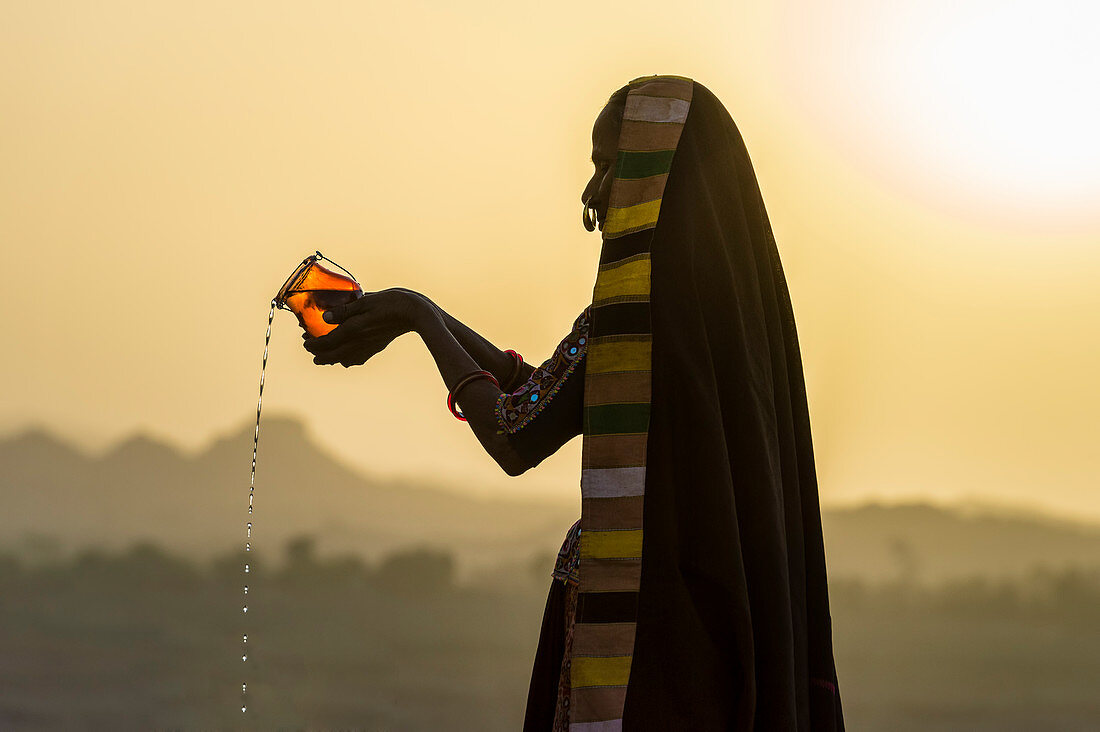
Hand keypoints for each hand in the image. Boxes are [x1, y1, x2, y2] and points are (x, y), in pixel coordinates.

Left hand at [303, 288, 426, 366]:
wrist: (414, 313)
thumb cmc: (390, 303)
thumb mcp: (365, 301)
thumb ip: (344, 310)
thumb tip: (325, 316)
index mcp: (353, 330)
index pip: (326, 342)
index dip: (313, 343)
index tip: (305, 341)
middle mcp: (359, 342)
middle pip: (333, 356)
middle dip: (320, 355)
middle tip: (312, 352)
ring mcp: (369, 347)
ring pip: (345, 360)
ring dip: (333, 359)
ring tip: (326, 357)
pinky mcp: (377, 347)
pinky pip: (359, 359)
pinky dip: (349, 360)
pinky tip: (348, 357)